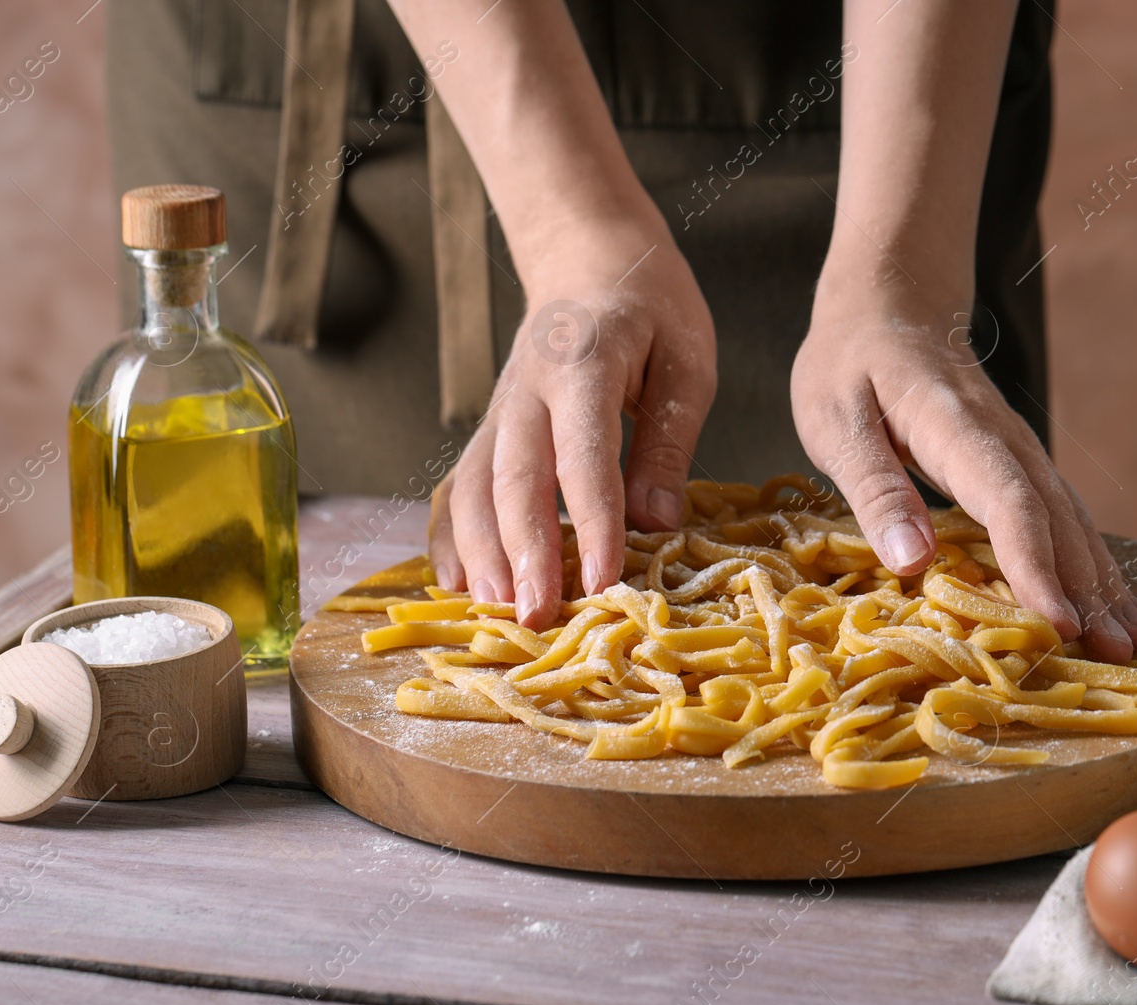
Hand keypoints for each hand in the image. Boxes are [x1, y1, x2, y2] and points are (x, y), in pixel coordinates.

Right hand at [430, 225, 716, 627]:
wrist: (590, 259)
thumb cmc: (651, 309)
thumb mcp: (687, 361)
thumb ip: (669, 441)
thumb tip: (657, 523)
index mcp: (583, 363)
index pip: (584, 453)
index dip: (594, 520)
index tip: (606, 578)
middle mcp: (527, 388)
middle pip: (515, 477)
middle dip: (524, 551)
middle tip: (537, 613)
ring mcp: (499, 409)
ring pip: (474, 485)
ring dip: (479, 551)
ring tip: (496, 609)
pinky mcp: (489, 428)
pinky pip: (457, 483)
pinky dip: (449, 535)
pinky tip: (456, 583)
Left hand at [790, 295, 1136, 663]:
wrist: (890, 301)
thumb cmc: (851, 361)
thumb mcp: (835, 420)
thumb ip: (875, 487)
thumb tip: (912, 559)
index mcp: (956, 427)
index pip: (1009, 502)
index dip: (1034, 566)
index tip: (1056, 622)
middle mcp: (1005, 440)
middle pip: (1058, 519)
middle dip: (1089, 590)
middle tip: (1117, 654)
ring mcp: (1019, 450)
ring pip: (1071, 519)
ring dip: (1103, 580)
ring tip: (1135, 640)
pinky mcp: (1018, 463)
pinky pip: (1062, 515)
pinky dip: (1090, 560)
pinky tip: (1110, 600)